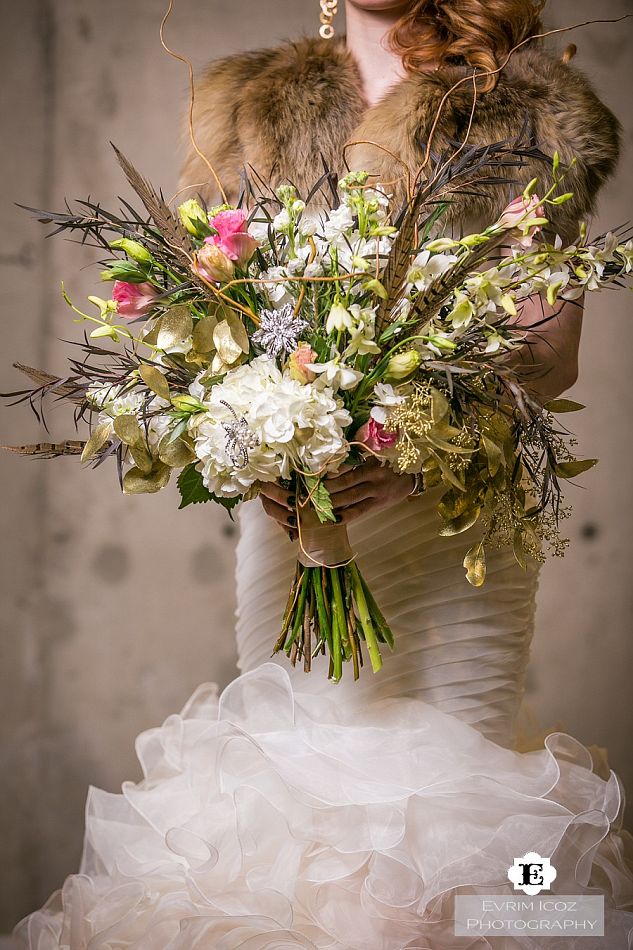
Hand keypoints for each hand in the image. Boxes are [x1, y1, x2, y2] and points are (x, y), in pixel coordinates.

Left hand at [258, 460, 415, 537]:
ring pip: (351, 499)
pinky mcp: (378, 505)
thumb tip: (331, 463)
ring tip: (315, 507)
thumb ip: (356, 458)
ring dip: (332, 504)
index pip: (346, 470)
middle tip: (307, 495)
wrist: (412, 476)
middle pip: (345, 485)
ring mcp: (376, 493)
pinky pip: (360, 511)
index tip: (312, 479)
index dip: (329, 476)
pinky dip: (346, 516)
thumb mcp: (375, 456)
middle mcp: (373, 478)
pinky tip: (334, 520)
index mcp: (370, 463)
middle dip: (326, 491)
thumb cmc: (389, 464)